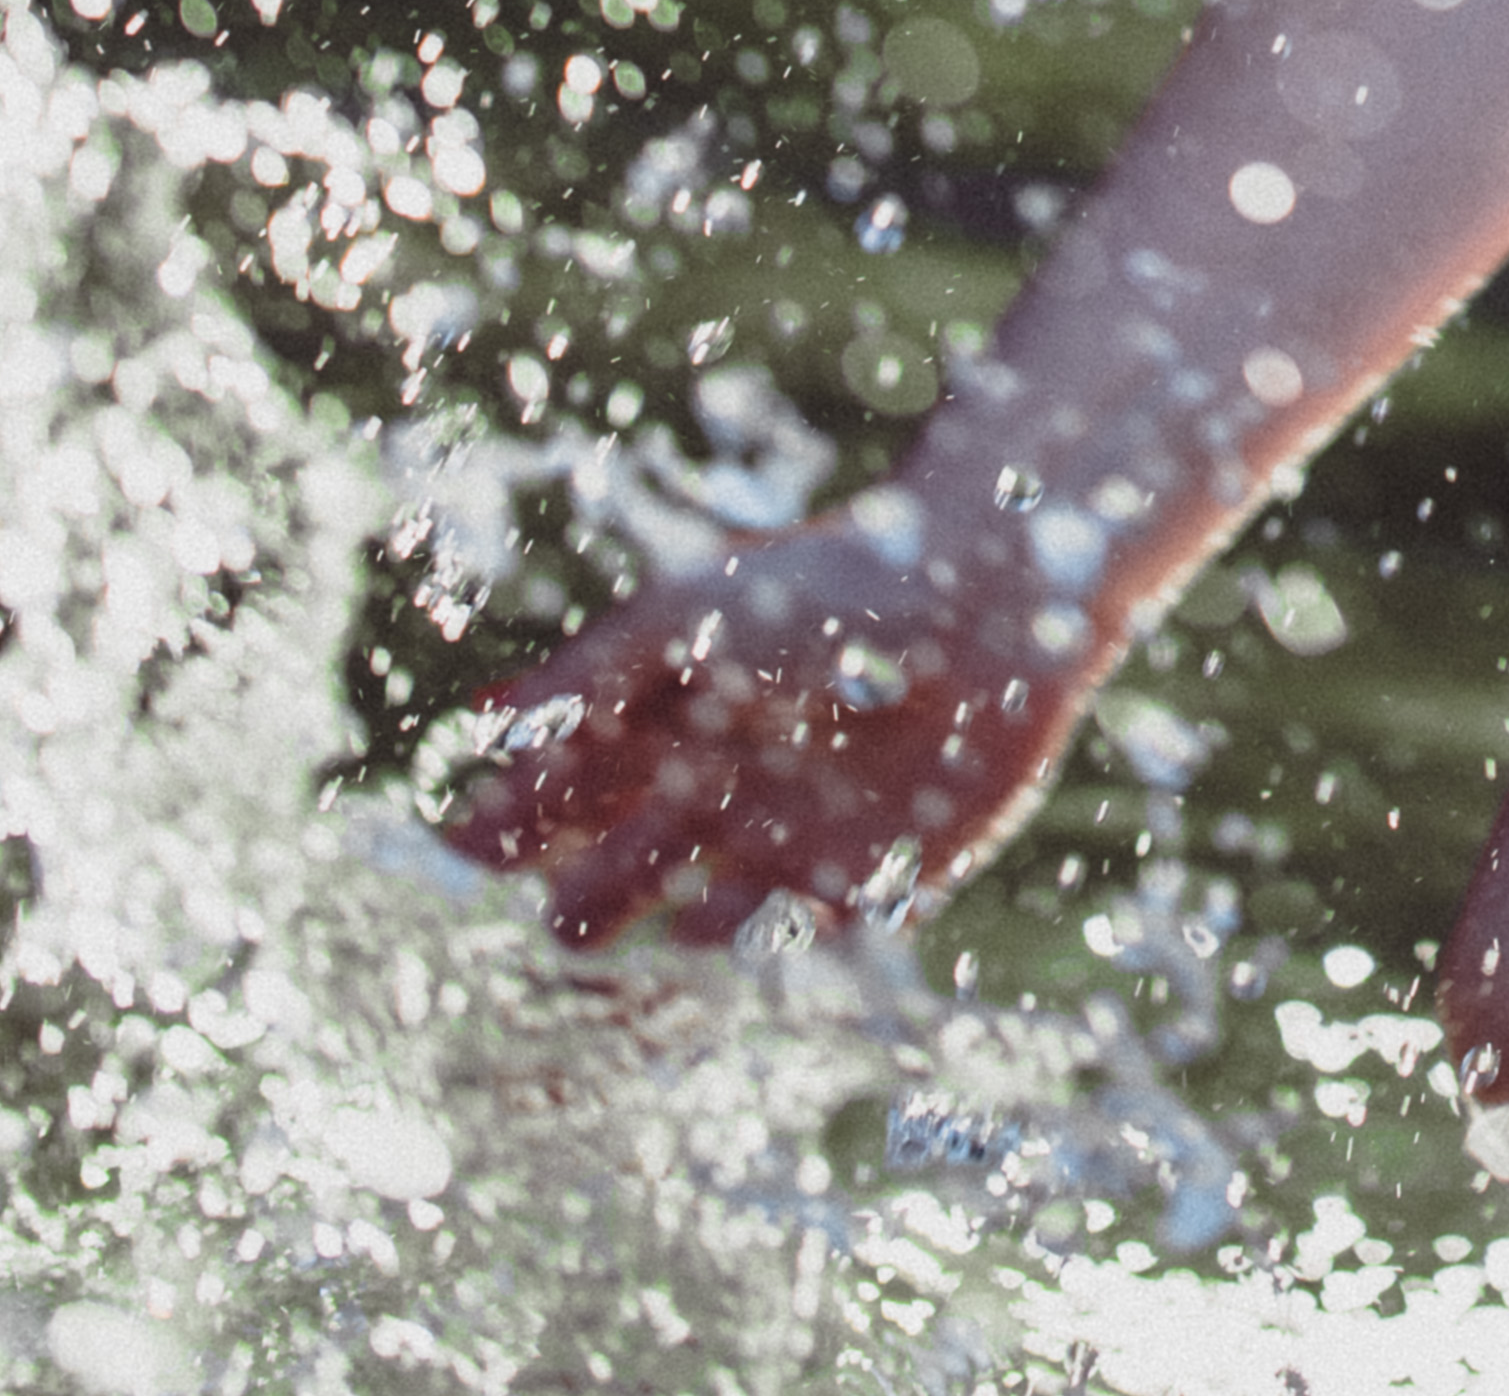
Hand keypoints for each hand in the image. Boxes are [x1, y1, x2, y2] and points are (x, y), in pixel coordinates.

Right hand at [448, 509, 1094, 947]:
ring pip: (686, 934)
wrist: (981, 602)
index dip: (509, 831)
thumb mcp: (690, 615)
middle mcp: (714, 798)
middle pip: (610, 883)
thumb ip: (591, 673)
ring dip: (643, 963)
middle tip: (521, 942)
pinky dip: (741, 971)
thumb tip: (482, 722)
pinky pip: (786, 953)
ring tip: (588, 996)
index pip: (563, 801)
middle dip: (570, 908)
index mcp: (670, 726)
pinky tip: (698, 978)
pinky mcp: (861, 888)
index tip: (452, 862)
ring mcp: (782, 848)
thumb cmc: (831, 586)